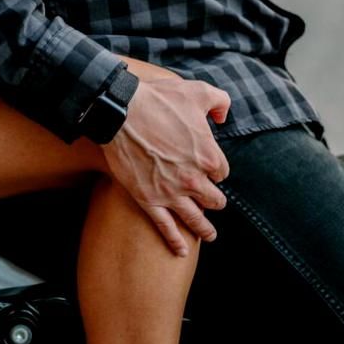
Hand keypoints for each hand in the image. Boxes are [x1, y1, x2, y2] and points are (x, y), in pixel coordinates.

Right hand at [101, 78, 230, 255]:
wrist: (121, 113)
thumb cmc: (159, 100)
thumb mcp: (197, 91)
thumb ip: (218, 101)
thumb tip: (223, 115)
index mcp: (209, 156)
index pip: (222, 173)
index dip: (216, 171)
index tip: (210, 169)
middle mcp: (194, 180)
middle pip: (213, 199)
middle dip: (215, 200)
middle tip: (213, 203)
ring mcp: (171, 193)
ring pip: (195, 219)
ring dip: (205, 229)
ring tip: (210, 236)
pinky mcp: (148, 200)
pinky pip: (166, 227)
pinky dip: (175, 241)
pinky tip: (181, 252)